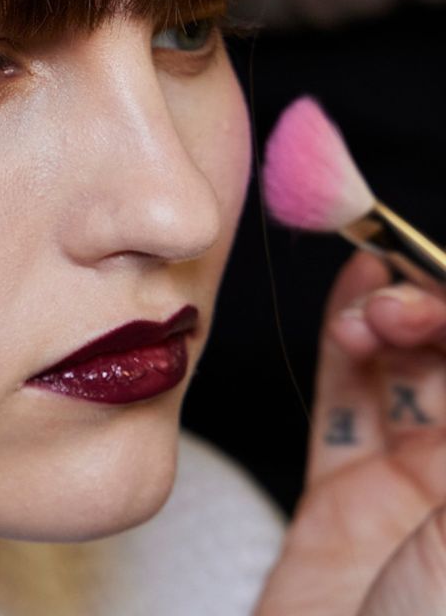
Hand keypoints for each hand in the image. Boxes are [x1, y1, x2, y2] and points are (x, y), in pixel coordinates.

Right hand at [254, 249, 445, 613]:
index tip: (442, 278)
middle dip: (439, 313)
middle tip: (401, 300)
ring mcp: (418, 498)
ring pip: (412, 374)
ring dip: (390, 321)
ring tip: (370, 306)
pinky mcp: (346, 501)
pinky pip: (346, 405)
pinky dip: (342, 345)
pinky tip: (353, 294)